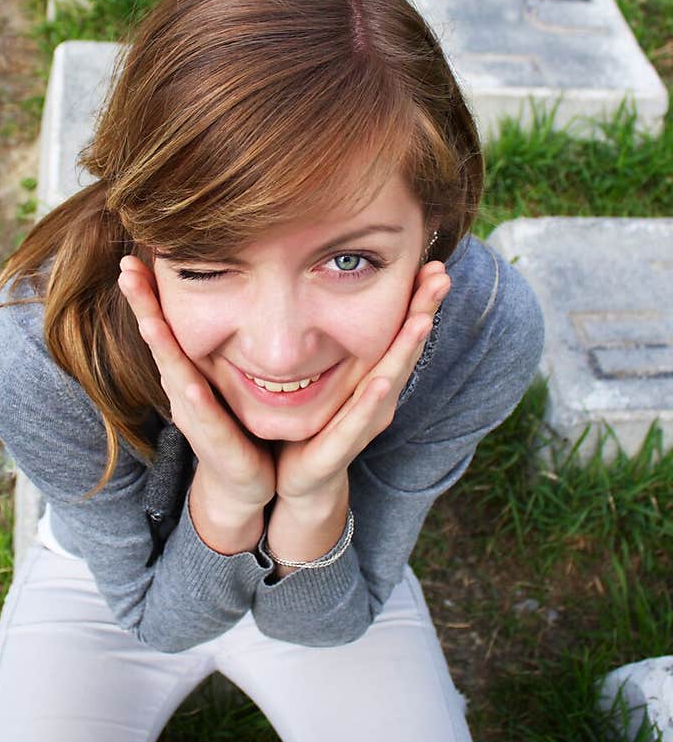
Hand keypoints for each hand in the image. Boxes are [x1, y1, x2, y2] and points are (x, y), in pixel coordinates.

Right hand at [117, 256, 275, 517]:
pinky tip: (188, 385)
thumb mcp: (226, 377)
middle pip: (159, 344)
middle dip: (143, 308)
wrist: (248, 484)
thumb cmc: (236, 426)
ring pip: (175, 377)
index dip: (146, 295)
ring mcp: (197, 420)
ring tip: (150, 321)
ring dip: (161, 349)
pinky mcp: (218, 447)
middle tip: (126, 270)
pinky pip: (207, 421)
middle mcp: (183, 393)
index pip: (164, 327)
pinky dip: (196, 402)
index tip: (131, 259)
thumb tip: (231, 292)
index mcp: (186, 374)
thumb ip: (224, 342)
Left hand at [274, 261, 450, 503]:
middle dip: (423, 312)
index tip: (434, 263)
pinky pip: (356, 423)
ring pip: (389, 381)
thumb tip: (329, 282)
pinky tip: (381, 382)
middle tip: (441, 276)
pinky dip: (370, 403)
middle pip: (404, 350)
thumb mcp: (331, 374)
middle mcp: (378, 399)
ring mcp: (363, 424)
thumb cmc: (318, 421)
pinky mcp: (339, 448)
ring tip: (421, 320)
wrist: (301, 478)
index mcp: (375, 377)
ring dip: (406, 350)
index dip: (419, 300)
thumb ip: (335, 336)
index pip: (401, 332)